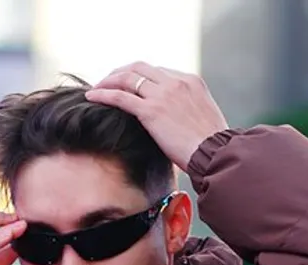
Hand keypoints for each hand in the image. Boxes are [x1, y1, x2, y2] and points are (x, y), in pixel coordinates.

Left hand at [85, 62, 228, 170]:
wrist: (216, 155)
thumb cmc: (213, 146)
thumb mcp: (204, 119)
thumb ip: (188, 111)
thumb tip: (176, 122)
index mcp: (191, 81)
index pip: (158, 71)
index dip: (140, 76)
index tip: (129, 84)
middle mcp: (176, 82)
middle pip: (139, 67)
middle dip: (120, 72)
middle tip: (107, 82)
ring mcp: (163, 94)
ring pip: (127, 77)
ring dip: (108, 80)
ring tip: (96, 89)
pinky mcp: (151, 111)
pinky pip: (120, 96)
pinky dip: (103, 94)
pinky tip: (91, 96)